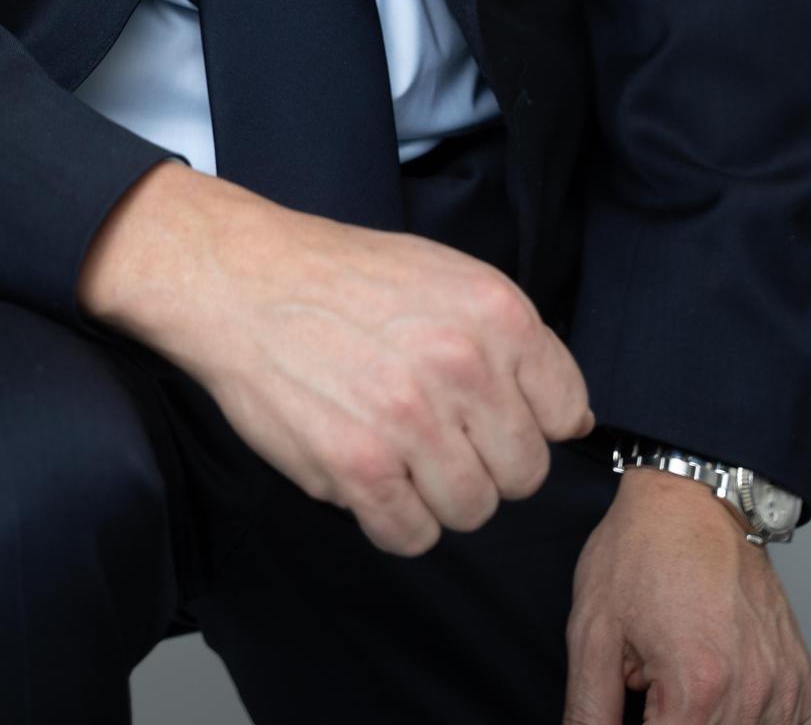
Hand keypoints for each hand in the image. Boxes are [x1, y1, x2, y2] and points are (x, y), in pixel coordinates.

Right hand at [77, 157, 593, 555]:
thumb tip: (568, 419)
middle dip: (484, 461)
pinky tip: (366, 472)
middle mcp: (464, 366)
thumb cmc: (340, 277)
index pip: (565, 411)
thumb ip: (508, 340)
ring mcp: (412, 421)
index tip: (490, 412)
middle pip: (523, 473)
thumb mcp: (442, 274)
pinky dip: (392, 518)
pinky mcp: (360, 468)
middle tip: (434, 431)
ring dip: (437, 494)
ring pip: (473, 510)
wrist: (242, 280)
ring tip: (395, 448)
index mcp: (495, 312)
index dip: (528, 419)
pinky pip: (413, 536)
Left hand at [563, 467, 810, 722]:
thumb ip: (590, 709)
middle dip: (673, 722)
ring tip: (684, 683)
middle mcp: (752, 691)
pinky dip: (752, 720)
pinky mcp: (802, 678)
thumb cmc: (641, 550)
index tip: (635, 708)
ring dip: (712, 723)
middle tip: (653, 689)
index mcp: (697, 686)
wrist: (692, 496)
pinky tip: (723, 695)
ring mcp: (784, 686)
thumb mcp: (593, 629)